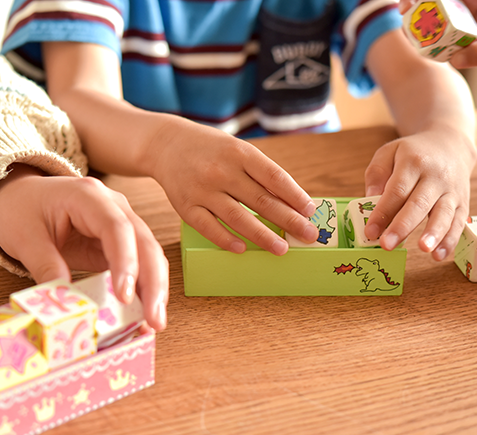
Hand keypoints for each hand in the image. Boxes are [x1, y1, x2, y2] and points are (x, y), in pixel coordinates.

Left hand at [0, 164, 168, 330]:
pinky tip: (144, 316)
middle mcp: (114, 207)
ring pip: (150, 257)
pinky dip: (144, 292)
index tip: (124, 296)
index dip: (126, 262)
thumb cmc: (22, 209)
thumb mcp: (25, 238)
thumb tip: (68, 304)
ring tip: (154, 323)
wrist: (20, 197)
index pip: (117, 228)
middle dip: (153, 284)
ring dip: (155, 291)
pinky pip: (139, 267)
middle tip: (154, 319)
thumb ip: (46, 267)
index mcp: (88, 196)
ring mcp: (122, 225)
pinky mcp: (122, 245)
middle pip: (145, 243)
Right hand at [147, 116, 318, 255]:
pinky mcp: (185, 206)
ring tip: (282, 249)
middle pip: (261, 200)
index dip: (295, 196)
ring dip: (262, 236)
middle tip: (308, 236)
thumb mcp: (237, 150)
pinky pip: (208, 227)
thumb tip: (292, 203)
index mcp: (240, 153)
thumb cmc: (210, 149)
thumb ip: (260, 173)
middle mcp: (222, 171)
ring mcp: (202, 189)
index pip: (274, 177)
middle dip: (288, 220)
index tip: (310, 212)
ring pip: (237, 217)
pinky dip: (225, 239)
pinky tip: (242, 249)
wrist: (165, 143)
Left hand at [362, 127, 474, 259]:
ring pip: (443, 213)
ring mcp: (451, 191)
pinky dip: (451, 240)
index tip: (370, 231)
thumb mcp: (390, 152)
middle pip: (418, 204)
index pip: (396, 190)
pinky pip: (458, 223)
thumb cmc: (413, 154)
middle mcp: (435, 177)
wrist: (450, 145)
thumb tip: (370, 197)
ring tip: (423, 250)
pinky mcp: (463, 203)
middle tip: (387, 245)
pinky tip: (439, 255)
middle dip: (402, 226)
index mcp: (413, 162)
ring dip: (434, 233)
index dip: (383, 212)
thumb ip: (377, 172)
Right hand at [398, 0, 476, 68]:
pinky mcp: (451, 30)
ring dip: (415, 22)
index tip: (412, 2)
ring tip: (410, 35)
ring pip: (427, 15)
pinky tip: (422, 48)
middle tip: (403, 12)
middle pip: (430, 1)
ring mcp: (455, 16)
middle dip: (412, 3)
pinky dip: (422, 37)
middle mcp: (461, 3)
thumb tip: (454, 60)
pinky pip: (431, 32)